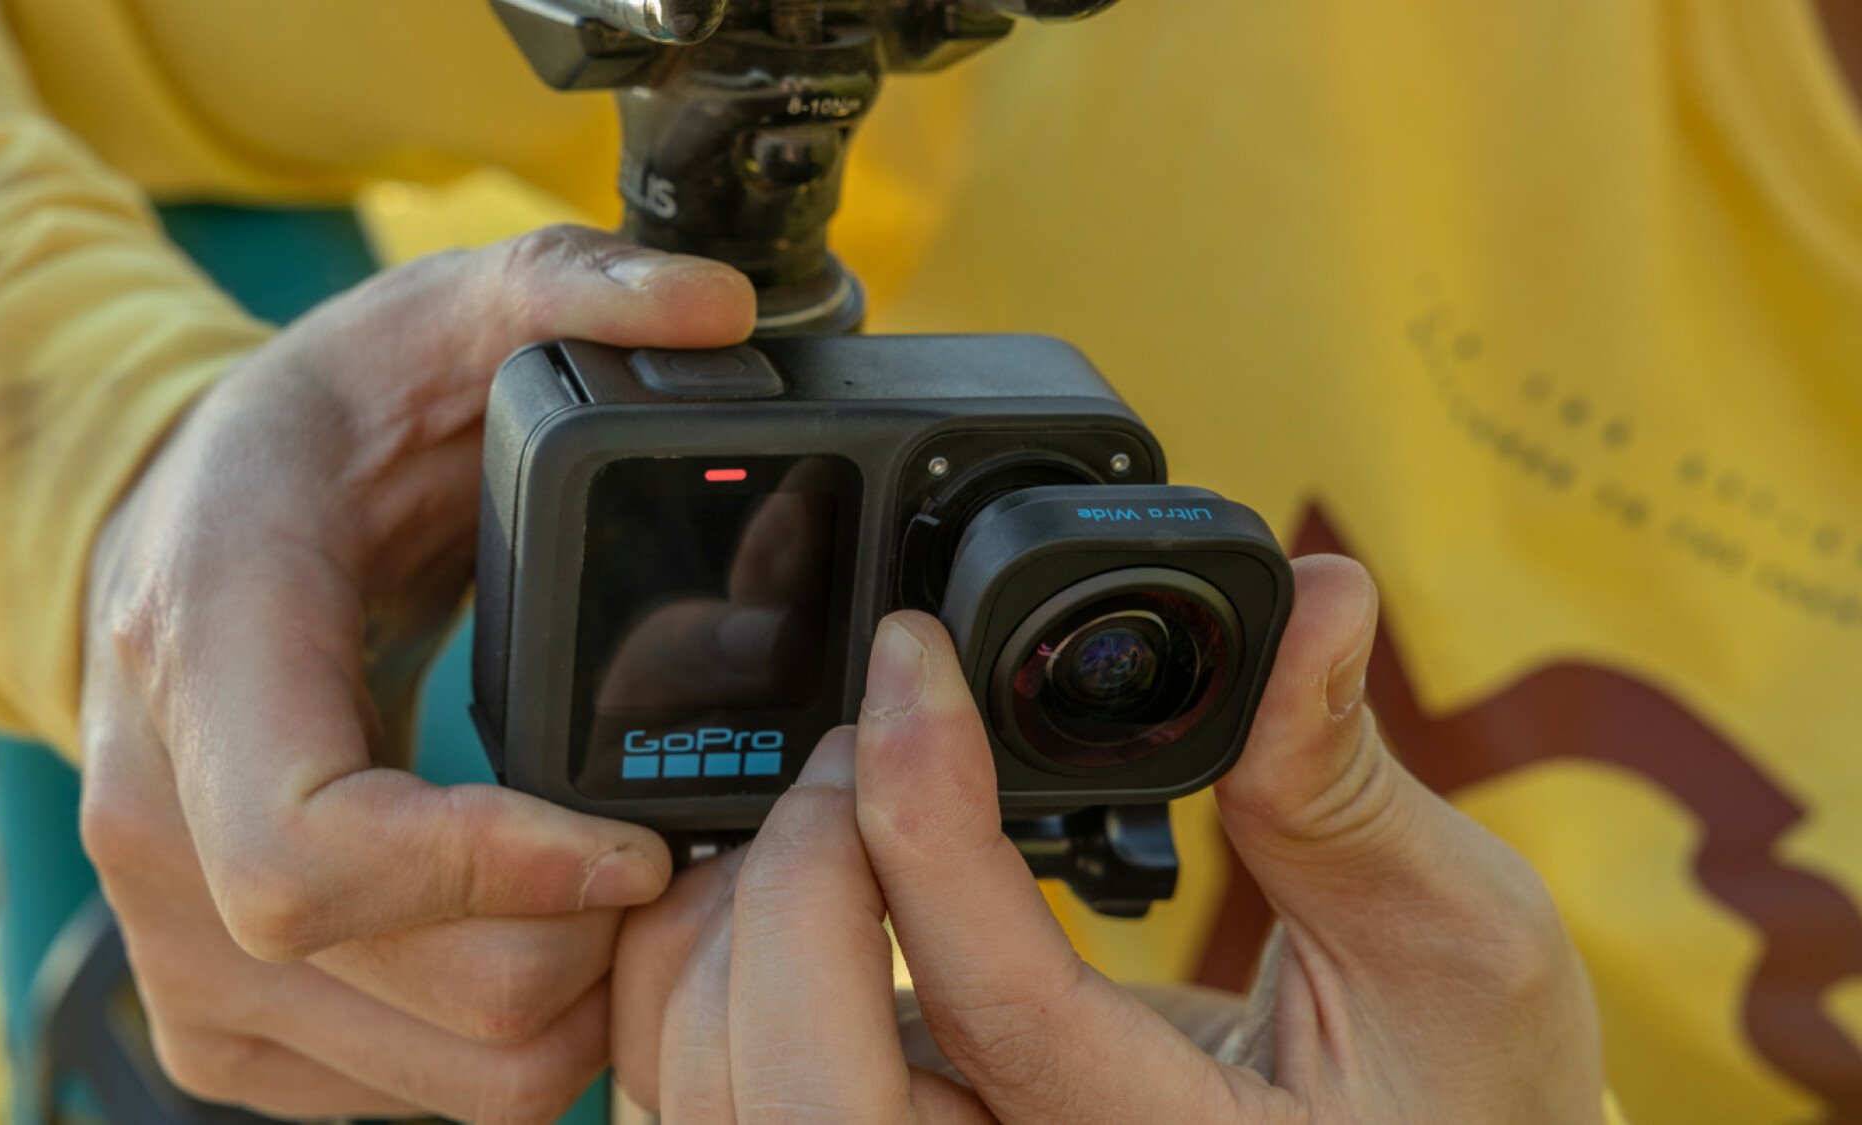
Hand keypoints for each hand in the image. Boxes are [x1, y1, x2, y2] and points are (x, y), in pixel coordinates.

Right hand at [78, 226, 756, 1119]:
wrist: (181, 538)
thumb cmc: (318, 444)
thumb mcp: (434, 322)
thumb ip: (572, 290)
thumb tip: (720, 309)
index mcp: (205, 652)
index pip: (312, 852)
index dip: (497, 873)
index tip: (637, 839)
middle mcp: (160, 824)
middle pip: (419, 991)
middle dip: (593, 939)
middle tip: (676, 847)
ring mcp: (181, 942)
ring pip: (438, 1075)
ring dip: (575, 1001)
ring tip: (628, 888)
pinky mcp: (219, 1018)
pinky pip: (405, 1098)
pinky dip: (509, 1039)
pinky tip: (545, 931)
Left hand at [615, 556, 1603, 1121]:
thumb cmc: (1455, 1090)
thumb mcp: (1457, 945)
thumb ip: (1351, 790)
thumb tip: (1313, 603)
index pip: (996, 1006)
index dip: (926, 818)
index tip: (913, 660)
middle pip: (809, 1082)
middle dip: (804, 872)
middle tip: (869, 729)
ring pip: (739, 1087)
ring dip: (745, 912)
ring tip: (842, 776)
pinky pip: (749, 1071)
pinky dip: (735, 950)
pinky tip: (820, 849)